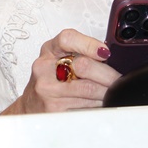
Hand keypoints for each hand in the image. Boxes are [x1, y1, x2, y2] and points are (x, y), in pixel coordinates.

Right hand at [3, 28, 120, 114]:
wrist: (31, 106)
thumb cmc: (49, 80)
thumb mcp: (58, 59)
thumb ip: (79, 53)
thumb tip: (108, 54)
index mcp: (49, 50)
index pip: (67, 39)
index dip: (89, 44)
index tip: (104, 52)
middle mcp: (45, 68)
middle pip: (84, 66)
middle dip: (107, 74)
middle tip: (116, 79)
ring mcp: (48, 89)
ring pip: (89, 89)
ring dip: (106, 92)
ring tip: (110, 92)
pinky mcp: (54, 109)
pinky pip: (85, 106)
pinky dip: (97, 106)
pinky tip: (98, 103)